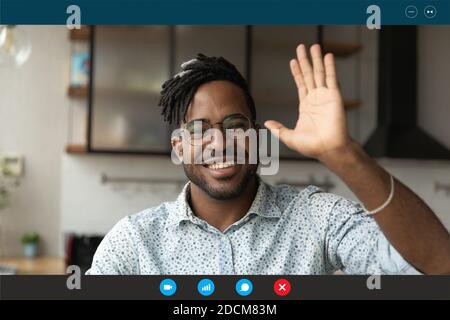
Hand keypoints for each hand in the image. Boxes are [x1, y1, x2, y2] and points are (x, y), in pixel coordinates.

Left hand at [265, 44, 351, 160]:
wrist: (329, 149)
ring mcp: (325, 96)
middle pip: (309, 74)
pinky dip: (330, 66)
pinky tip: (328, 55)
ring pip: (319, 73)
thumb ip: (278, 129)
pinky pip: (331, 78)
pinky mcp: (334, 96)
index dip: (297, 72)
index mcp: (306, 106)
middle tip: (301, 47)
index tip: (293, 61)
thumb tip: (266, 123)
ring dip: (317, 59)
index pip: (301, 84)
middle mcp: (316, 98)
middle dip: (305, 61)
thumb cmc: (312, 146)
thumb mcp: (289, 137)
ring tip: (313, 46)